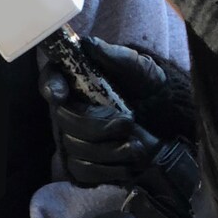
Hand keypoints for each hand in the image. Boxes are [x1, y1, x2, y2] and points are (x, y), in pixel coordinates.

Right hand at [40, 45, 198, 217]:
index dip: (51, 87)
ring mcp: (74, 138)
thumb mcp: (139, 68)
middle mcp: (69, 108)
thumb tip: (89, 45)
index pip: (50, 79)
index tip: (61, 95)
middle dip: (96, 125)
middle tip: (127, 123)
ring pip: (74, 149)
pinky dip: (107, 171)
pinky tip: (128, 165)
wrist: (167, 121)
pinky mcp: (85, 164)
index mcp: (76, 79)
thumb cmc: (149, 88)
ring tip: (136, 146)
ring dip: (107, 151)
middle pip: (63, 120)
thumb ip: (116, 57)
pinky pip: (83, 172)